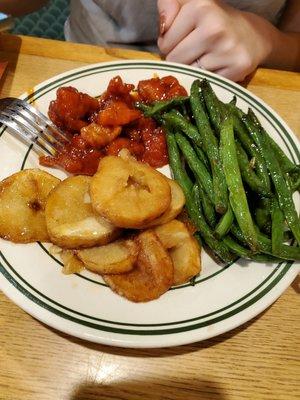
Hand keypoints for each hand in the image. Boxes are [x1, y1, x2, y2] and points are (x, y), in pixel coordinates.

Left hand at [157, 0, 275, 80]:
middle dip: (179, 59)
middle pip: (175, 60)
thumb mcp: (189, 6)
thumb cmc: (213, 22)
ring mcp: (227, 50)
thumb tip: (163, 27)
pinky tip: (215, 68)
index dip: (170, 45)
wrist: (252, 36)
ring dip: (192, 70)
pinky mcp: (237, 69)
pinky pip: (205, 83)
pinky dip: (206, 80)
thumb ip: (167, 7)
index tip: (184, 39)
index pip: (164, 43)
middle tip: (195, 51)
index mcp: (200, 8)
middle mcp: (214, 28)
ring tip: (205, 59)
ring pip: (188, 73)